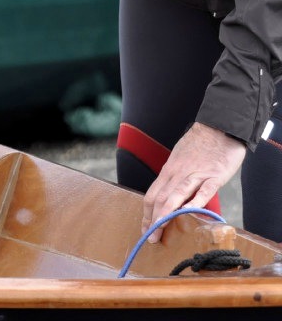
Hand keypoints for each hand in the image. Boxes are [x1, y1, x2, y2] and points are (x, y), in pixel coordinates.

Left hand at [141, 122, 245, 242]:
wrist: (219, 127)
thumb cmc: (200, 145)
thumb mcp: (181, 159)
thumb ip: (176, 178)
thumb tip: (173, 197)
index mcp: (169, 170)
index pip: (153, 194)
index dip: (147, 212)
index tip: (145, 228)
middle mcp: (177, 173)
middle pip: (160, 198)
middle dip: (152, 219)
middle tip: (149, 237)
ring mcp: (196, 174)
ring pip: (175, 195)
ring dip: (165, 214)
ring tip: (159, 230)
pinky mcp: (214, 175)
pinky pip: (203, 191)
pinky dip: (194, 203)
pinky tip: (188, 214)